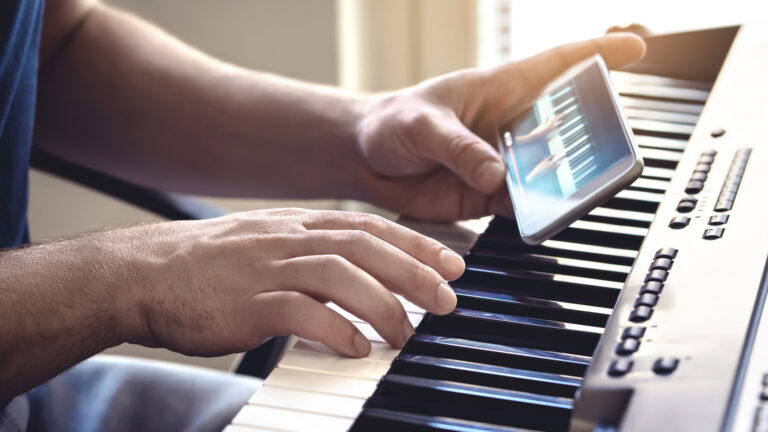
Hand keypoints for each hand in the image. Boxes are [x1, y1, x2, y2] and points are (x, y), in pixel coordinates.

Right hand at [118, 208, 464, 357]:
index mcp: (295, 224)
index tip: (450, 261)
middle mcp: (287, 239)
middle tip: (447, 298)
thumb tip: (355, 272)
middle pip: (364, 247)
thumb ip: (308, 251)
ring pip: (339, 275)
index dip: (414, 243)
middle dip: (413, 271)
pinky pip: (300, 313)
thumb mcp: (264, 243)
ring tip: (407, 333)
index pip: (368, 227)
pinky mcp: (247, 304)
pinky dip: (336, 330)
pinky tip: (357, 348)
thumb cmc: (206, 266)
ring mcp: (267, 269)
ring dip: (383, 304)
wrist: (142, 274)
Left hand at [355, 33, 644, 220]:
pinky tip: (541, 216)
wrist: (363, 160)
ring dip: (564, 182)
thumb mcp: (421, 126)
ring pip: (548, 172)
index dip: (597, 54)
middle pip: (564, 126)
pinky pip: (522, 206)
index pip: (555, 65)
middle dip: (592, 134)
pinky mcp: (488, 195)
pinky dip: (535, 213)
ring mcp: (501, 162)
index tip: (636, 48)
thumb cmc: (391, 123)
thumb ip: (457, 148)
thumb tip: (496, 173)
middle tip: (612, 146)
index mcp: (498, 89)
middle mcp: (508, 125)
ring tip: (580, 190)